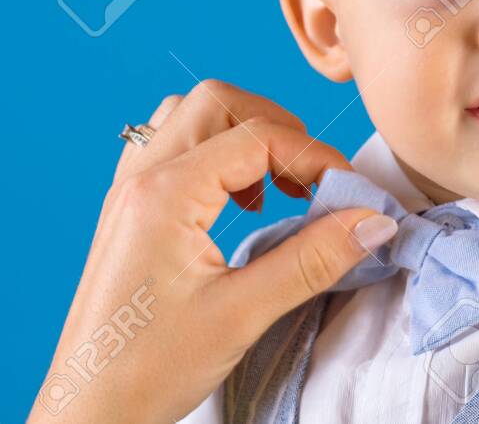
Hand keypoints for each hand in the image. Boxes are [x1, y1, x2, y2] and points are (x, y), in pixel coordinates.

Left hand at [28, 81, 398, 423]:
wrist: (87, 416)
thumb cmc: (147, 370)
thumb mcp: (242, 314)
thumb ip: (313, 259)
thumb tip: (374, 221)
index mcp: (163, 194)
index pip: (258, 137)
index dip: (316, 155)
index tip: (352, 190)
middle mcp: (140, 180)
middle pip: (219, 104)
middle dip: (278, 128)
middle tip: (314, 177)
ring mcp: (128, 194)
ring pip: (191, 118)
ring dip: (243, 135)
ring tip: (276, 186)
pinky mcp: (128, 215)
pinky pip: (171, 149)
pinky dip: (215, 155)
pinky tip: (239, 203)